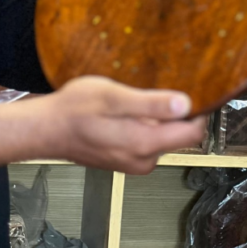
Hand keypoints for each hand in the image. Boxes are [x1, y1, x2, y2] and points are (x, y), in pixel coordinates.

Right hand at [35, 77, 204, 174]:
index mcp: (144, 144)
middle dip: (178, 113)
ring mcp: (134, 162)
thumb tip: (185, 105)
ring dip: (160, 118)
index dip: (200, 111)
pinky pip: (149, 141)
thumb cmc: (74, 110)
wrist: (46, 129)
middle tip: (164, 86)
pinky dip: (147, 125)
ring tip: (141, 96)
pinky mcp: (126, 159)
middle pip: (180, 135)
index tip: (198, 89)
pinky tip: (131, 109)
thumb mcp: (114, 97)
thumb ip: (151, 104)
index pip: (193, 133)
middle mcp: (143, 159)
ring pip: (164, 137)